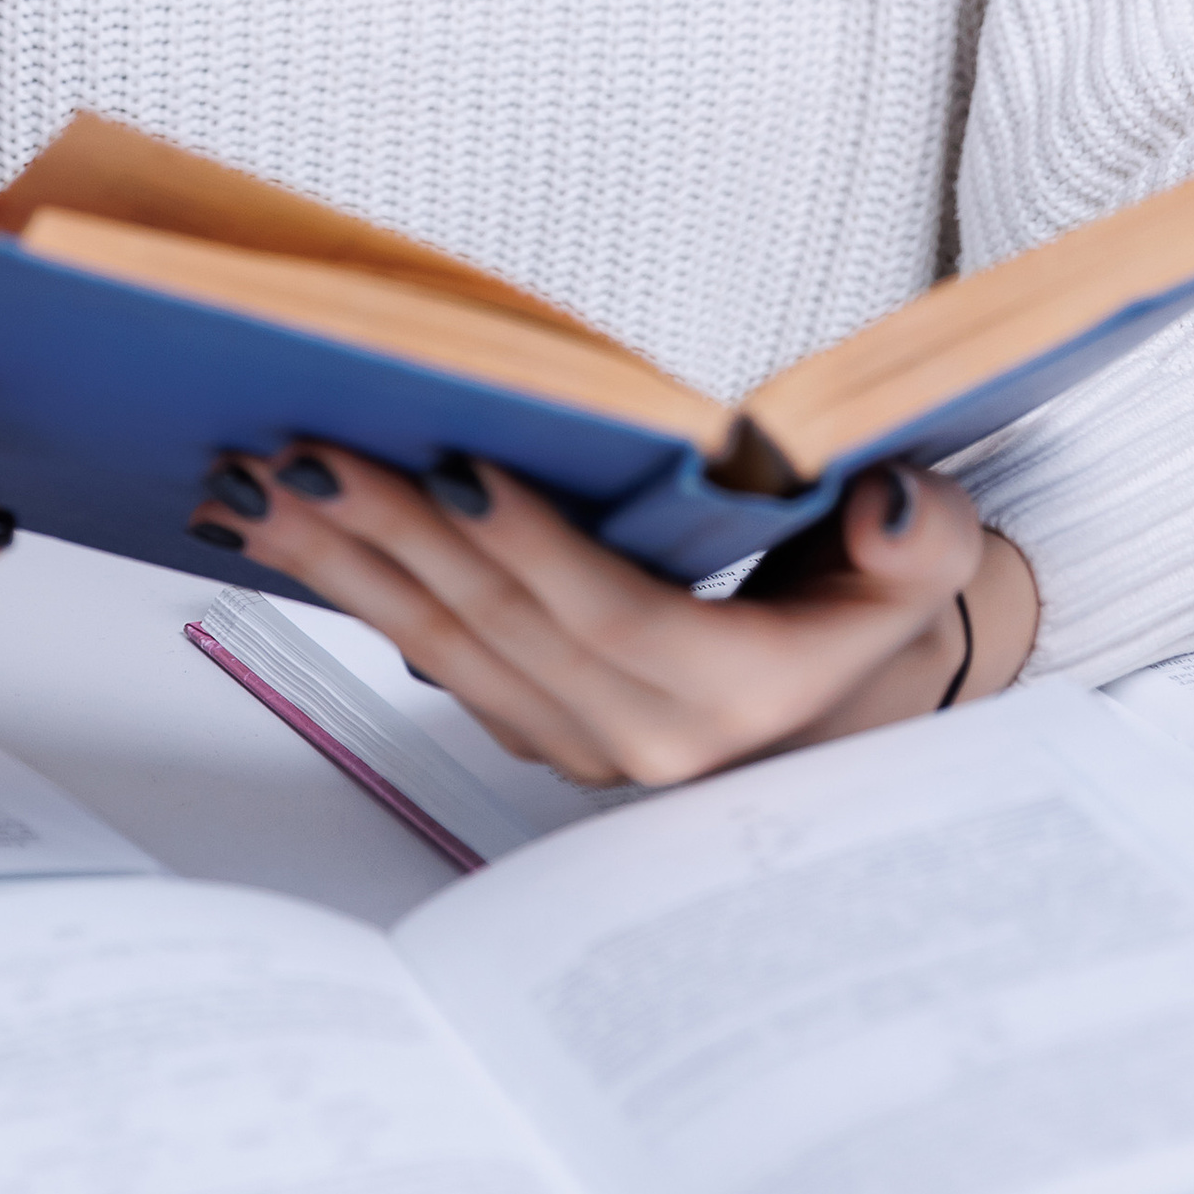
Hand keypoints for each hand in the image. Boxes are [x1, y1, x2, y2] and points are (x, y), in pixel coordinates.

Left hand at [191, 446, 1037, 784]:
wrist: (870, 707)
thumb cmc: (884, 611)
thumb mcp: (937, 568)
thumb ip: (919, 538)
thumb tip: (886, 506)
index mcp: (735, 700)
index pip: (614, 619)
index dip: (534, 545)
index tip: (460, 465)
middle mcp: (641, 740)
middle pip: (497, 629)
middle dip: (391, 536)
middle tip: (303, 452)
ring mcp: (575, 741)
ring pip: (442, 646)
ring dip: (344, 564)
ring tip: (256, 487)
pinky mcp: (535, 724)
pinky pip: (432, 656)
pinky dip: (359, 589)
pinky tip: (293, 534)